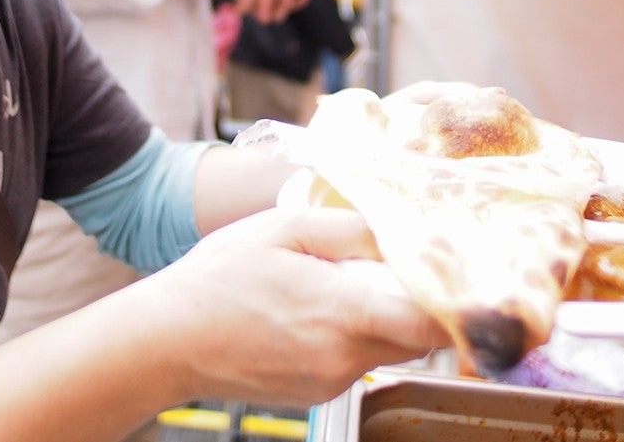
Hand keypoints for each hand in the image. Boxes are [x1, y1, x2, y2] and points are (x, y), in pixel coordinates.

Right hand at [139, 207, 448, 406]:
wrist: (167, 341)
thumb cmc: (219, 279)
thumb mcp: (282, 228)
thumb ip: (349, 227)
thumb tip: (399, 231)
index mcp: (342, 314)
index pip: (431, 325)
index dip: (453, 304)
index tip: (455, 280)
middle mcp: (344, 358)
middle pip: (416, 338)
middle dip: (413, 304)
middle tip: (389, 268)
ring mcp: (330, 383)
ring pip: (385, 350)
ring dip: (378, 320)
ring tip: (335, 287)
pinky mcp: (316, 395)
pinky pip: (353, 362)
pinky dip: (348, 337)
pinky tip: (309, 313)